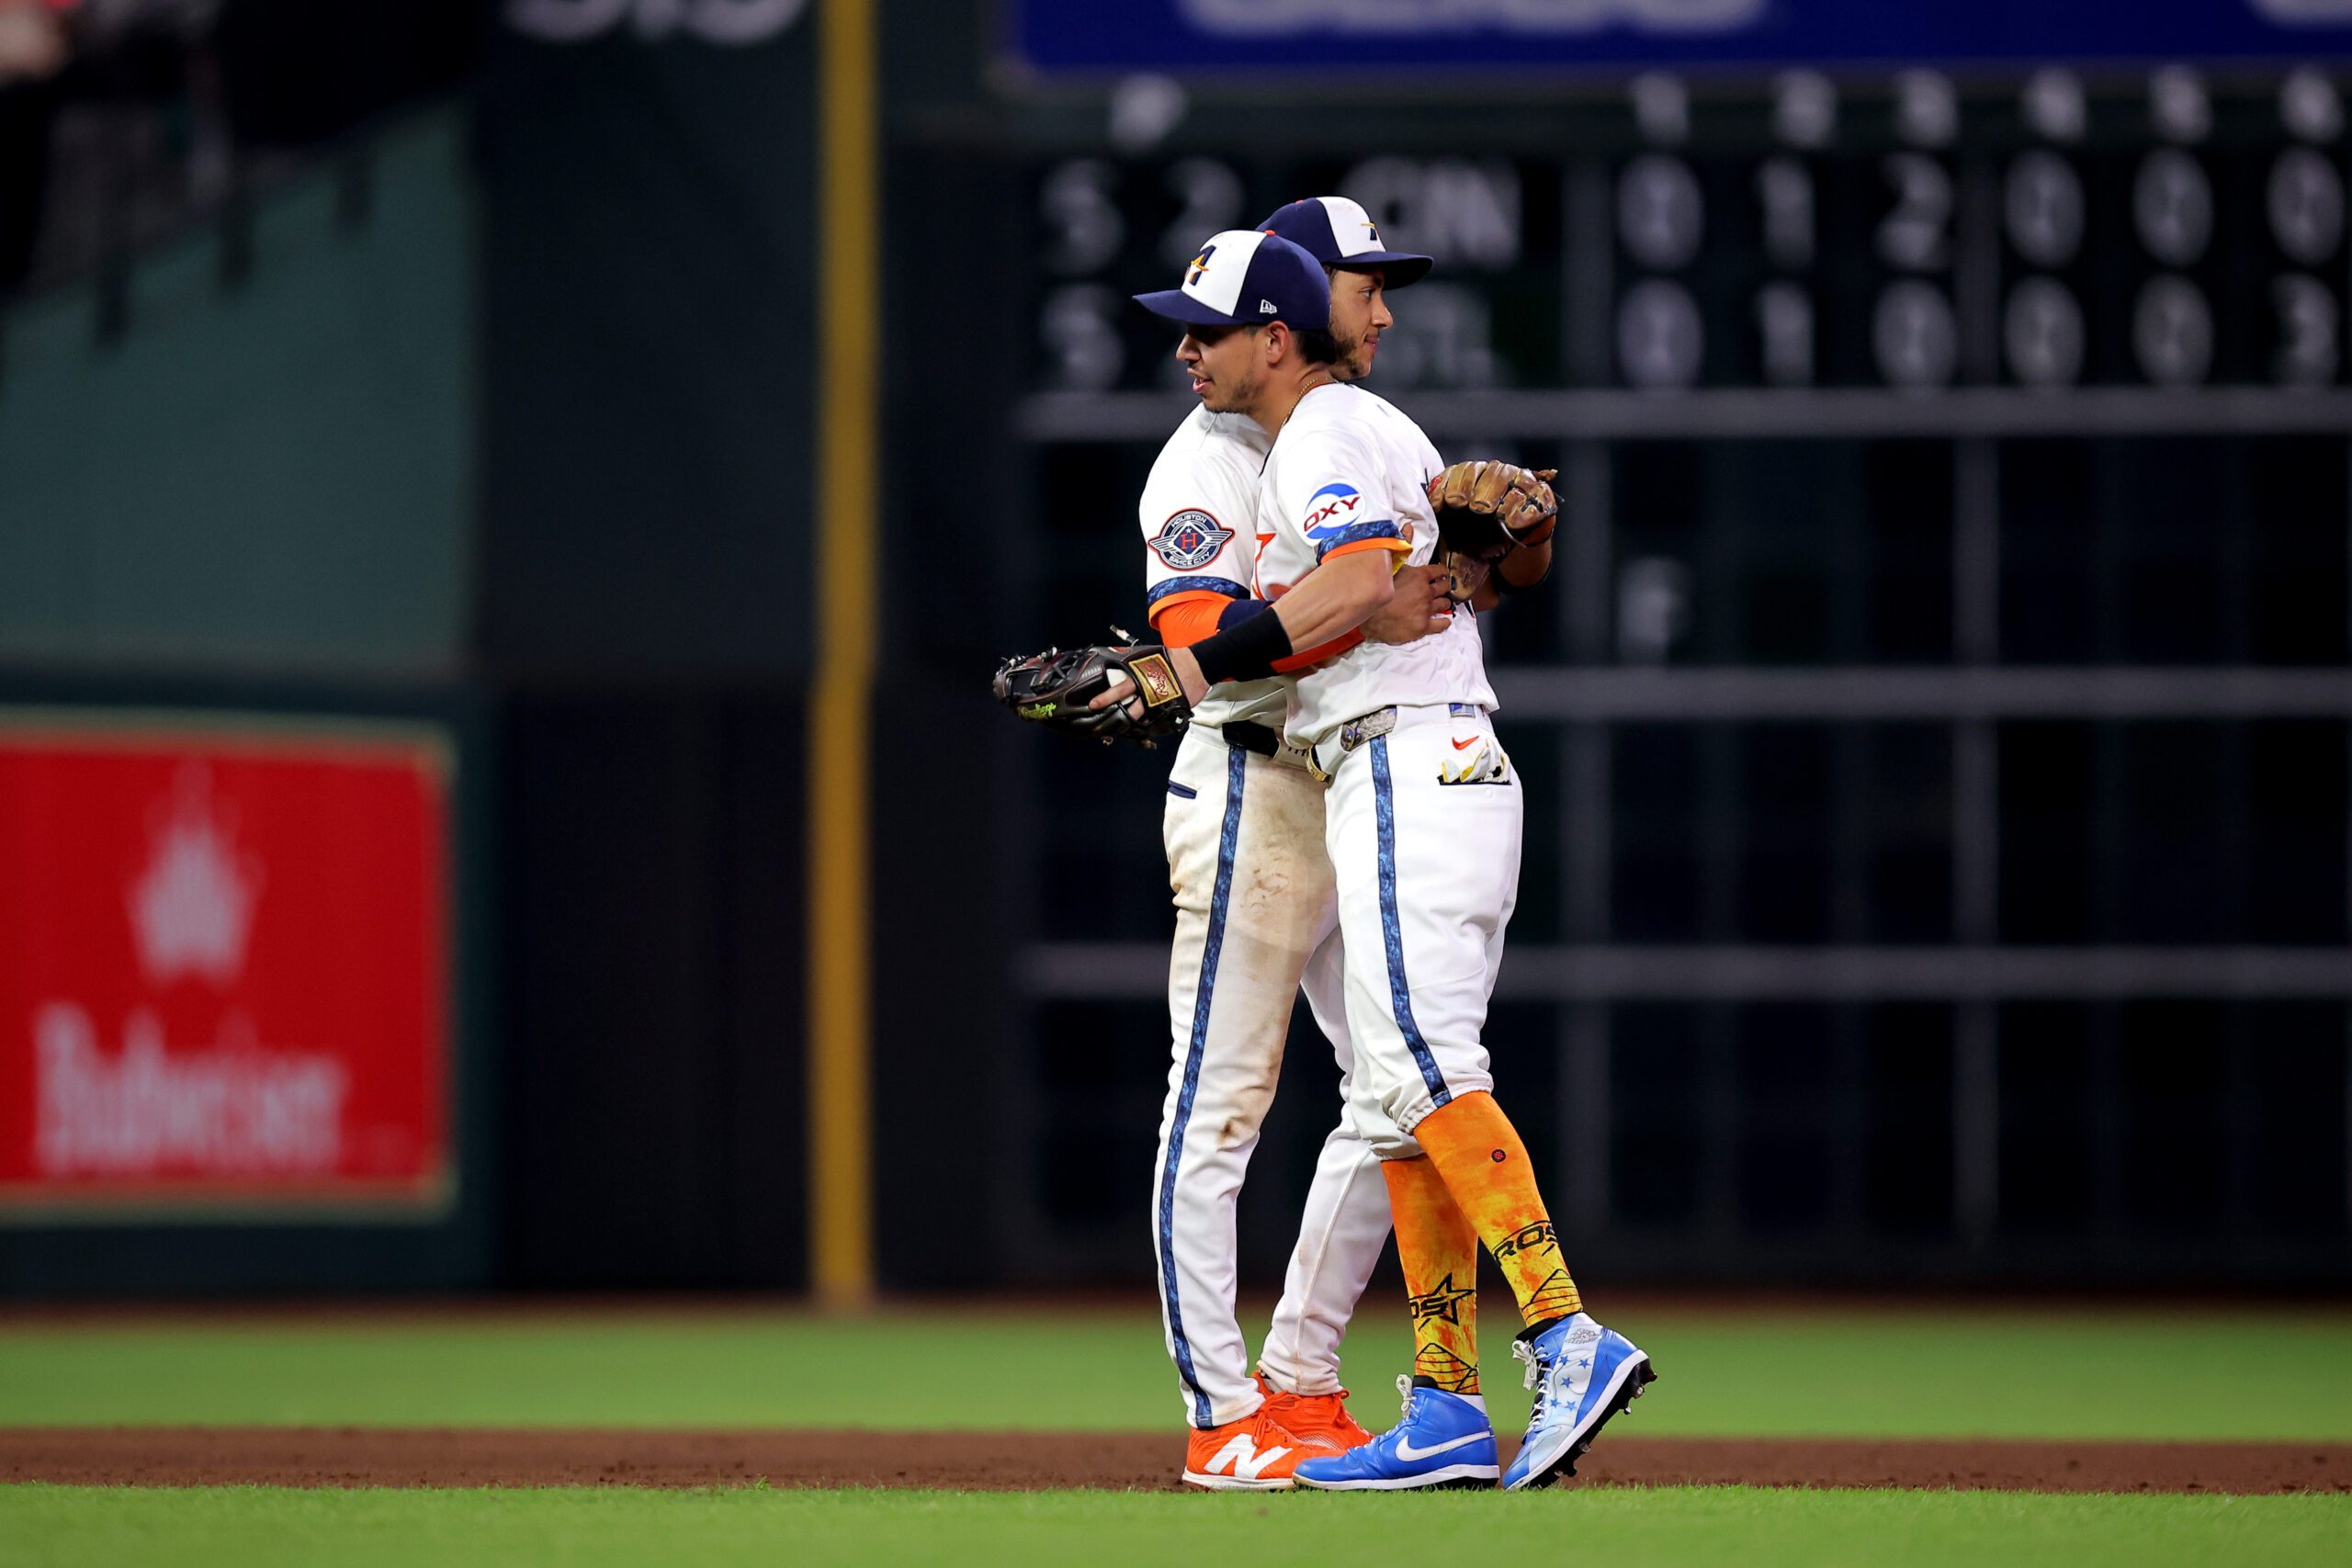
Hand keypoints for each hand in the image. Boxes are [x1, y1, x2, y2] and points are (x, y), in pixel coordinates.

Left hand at [1084, 643, 1208, 720]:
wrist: (1196, 665)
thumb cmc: (1170, 659)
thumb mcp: (1147, 657)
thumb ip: (1132, 665)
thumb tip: (1115, 664)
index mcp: (1142, 677)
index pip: (1120, 689)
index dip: (1106, 698)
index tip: (1092, 705)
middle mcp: (1149, 691)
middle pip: (1129, 709)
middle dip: (1115, 719)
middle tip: (1100, 727)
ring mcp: (1161, 703)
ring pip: (1143, 719)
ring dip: (1130, 726)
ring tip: (1117, 731)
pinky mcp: (1172, 710)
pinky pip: (1158, 723)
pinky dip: (1148, 728)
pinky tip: (1140, 731)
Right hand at [1363, 564, 1453, 643]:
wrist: (1368, 617)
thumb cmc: (1377, 593)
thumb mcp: (1390, 572)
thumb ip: (1403, 568)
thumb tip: (1406, 562)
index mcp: (1418, 576)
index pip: (1439, 570)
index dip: (1442, 572)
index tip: (1442, 574)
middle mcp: (1425, 591)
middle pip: (1444, 587)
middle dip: (1444, 587)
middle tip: (1441, 589)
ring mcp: (1426, 609)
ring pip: (1445, 603)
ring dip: (1443, 602)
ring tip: (1440, 604)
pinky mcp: (1423, 626)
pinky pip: (1442, 623)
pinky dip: (1444, 621)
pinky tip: (1443, 620)